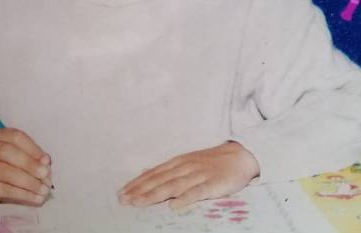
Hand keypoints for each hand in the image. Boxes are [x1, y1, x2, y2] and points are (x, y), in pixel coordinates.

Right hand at [0, 128, 51, 206]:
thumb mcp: (12, 152)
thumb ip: (29, 154)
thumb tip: (46, 162)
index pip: (16, 137)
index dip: (33, 148)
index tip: (47, 161)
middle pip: (8, 152)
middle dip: (30, 164)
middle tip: (45, 174)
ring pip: (7, 173)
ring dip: (29, 182)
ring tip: (43, 189)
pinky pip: (5, 190)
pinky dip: (23, 194)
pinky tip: (35, 198)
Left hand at [117, 141, 259, 209]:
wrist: (239, 156)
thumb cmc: (210, 162)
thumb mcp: (185, 162)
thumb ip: (166, 169)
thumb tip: (144, 172)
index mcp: (177, 163)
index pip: (153, 174)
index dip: (136, 184)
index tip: (121, 193)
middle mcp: (184, 167)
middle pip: (159, 180)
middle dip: (139, 190)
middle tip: (123, 200)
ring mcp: (198, 175)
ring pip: (173, 186)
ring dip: (154, 194)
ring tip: (139, 203)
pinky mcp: (213, 184)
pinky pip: (198, 192)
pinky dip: (185, 199)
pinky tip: (174, 206)